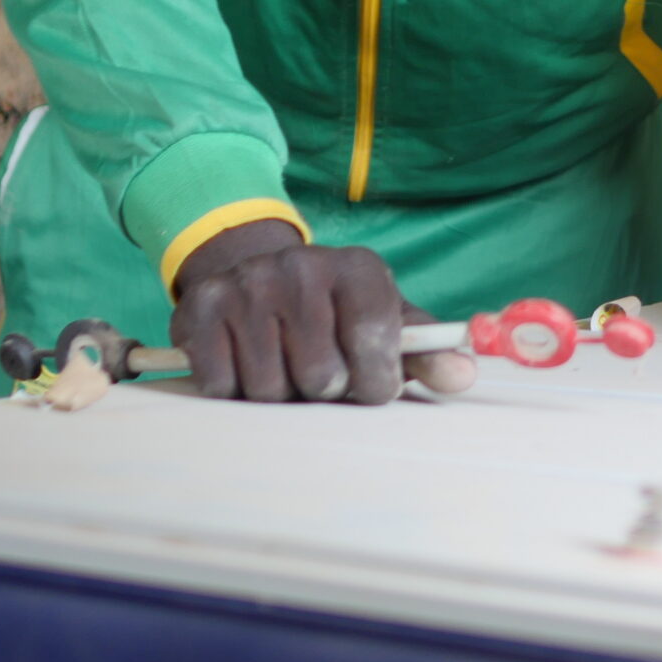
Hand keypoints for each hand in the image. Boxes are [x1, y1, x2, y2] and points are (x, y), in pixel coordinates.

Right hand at [168, 220, 477, 403]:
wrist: (255, 272)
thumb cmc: (335, 311)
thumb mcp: (385, 321)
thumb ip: (424, 353)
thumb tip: (463, 379)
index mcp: (356, 267)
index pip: (374, 339)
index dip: (376, 380)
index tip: (371, 385)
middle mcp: (300, 266)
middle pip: (320, 375)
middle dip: (323, 390)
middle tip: (319, 372)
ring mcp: (246, 286)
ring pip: (269, 388)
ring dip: (279, 394)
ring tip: (283, 365)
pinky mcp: (198, 310)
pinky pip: (221, 386)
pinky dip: (233, 390)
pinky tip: (244, 363)